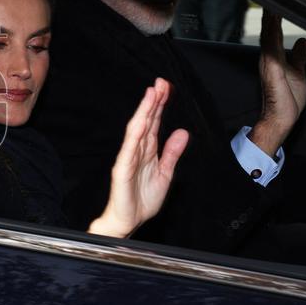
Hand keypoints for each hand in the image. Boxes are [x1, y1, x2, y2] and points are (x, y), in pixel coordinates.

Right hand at [89, 78, 189, 237]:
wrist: (128, 222)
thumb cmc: (141, 200)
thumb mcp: (165, 173)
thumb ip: (172, 152)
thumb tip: (182, 132)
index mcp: (147, 151)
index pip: (154, 123)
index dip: (160, 105)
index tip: (167, 87)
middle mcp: (137, 151)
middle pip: (146, 121)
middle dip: (153, 102)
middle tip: (160, 83)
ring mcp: (128, 159)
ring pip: (137, 131)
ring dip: (144, 112)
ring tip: (151, 95)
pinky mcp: (123, 170)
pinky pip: (129, 150)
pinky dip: (135, 135)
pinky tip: (140, 122)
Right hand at [251, 10, 305, 156]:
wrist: (282, 117)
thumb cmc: (287, 98)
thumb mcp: (298, 72)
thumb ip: (298, 56)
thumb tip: (301, 42)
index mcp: (274, 57)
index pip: (274, 33)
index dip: (275, 18)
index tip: (277, 3)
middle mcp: (268, 57)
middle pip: (269, 30)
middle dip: (270, 14)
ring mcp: (269, 62)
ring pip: (268, 35)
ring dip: (269, 19)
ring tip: (271, 4)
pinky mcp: (272, 68)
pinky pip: (271, 47)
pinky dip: (271, 33)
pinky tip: (272, 23)